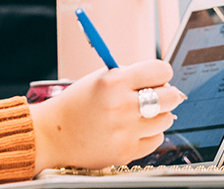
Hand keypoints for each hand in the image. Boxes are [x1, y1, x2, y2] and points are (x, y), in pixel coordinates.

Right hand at [29, 59, 185, 173]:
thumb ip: (130, 76)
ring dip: (156, 116)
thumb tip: (164, 82)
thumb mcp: (100, 79)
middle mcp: (122, 105)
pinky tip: (131, 129)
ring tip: (138, 115)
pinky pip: (156, 139)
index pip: (161, 71)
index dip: (161, 74)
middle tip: (156, 96)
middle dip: (166, 94)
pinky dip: (148, 134)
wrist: (53, 134)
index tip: (156, 78)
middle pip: (171, 96)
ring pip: (166, 119)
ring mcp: (125, 130)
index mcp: (114, 81)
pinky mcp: (126, 151)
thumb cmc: (77, 104)